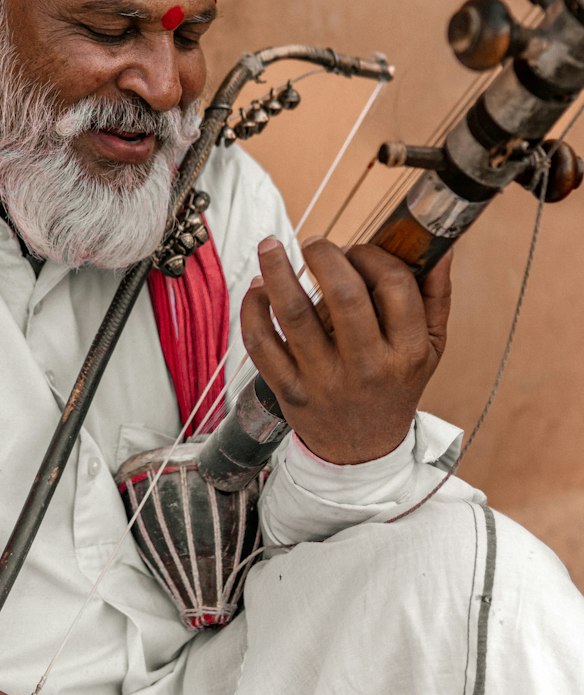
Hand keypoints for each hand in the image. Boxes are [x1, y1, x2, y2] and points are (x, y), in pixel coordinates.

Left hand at [240, 237, 451, 464]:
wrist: (362, 451)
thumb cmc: (395, 386)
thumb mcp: (430, 349)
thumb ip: (435, 296)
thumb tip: (441, 246)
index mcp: (407, 352)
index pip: (394, 286)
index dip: (373, 256)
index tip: (357, 250)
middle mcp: (366, 366)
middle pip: (344, 295)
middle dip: (326, 256)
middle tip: (315, 243)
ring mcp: (324, 380)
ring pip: (294, 314)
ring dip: (277, 271)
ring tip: (271, 244)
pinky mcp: (288, 390)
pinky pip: (262, 343)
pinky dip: (253, 309)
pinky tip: (258, 288)